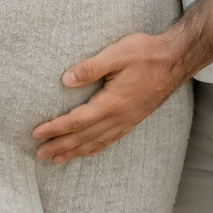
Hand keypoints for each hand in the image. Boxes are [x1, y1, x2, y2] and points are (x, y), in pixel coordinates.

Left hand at [32, 30, 188, 162]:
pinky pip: (110, 140)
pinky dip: (94, 148)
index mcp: (112, 103)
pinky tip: (87, 150)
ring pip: (96, 142)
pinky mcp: (133, 120)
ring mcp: (127, 121)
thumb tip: (65, 80)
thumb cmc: (146, 53)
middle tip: (39, 153)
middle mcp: (119, 117)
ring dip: (74, 152)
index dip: (55, 128)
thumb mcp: (116, 54)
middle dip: (60, 146)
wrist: (175, 60)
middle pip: (83, 137)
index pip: (77, 121)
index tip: (37, 133)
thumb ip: (90, 68)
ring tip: (57, 159)